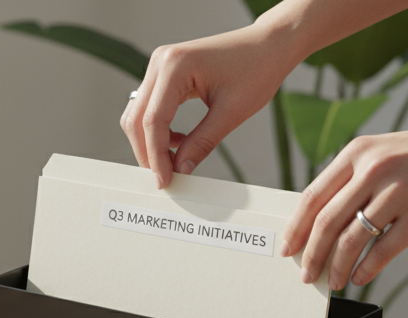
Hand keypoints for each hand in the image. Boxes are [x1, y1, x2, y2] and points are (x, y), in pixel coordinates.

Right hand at [121, 20, 296, 188]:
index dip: (156, 156)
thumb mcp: (231, 112)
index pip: (153, 120)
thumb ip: (201, 143)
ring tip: (174, 160)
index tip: (165, 181)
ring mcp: (161, 65)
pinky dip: (159, 129)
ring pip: (139, 114)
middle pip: (137, 118)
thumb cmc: (257, 68)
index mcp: (175, 66)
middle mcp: (161, 61)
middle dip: (148, 151)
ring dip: (151, 141)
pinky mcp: (166, 72)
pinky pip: (151, 106)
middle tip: (166, 177)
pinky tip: (179, 141)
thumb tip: (180, 170)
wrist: (270, 45)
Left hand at [281, 113, 407, 289]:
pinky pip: (383, 250)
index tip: (287, 250)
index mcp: (359, 152)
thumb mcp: (388, 152)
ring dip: (336, 267)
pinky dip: (366, 269)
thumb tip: (326, 219)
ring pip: (350, 240)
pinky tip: (359, 277)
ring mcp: (398, 192)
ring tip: (333, 281)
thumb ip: (357, 179)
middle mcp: (374, 169)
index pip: (312, 196)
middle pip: (326, 222)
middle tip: (305, 275)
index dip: (295, 228)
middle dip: (310, 256)